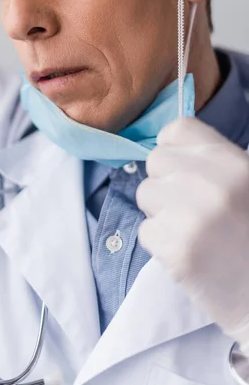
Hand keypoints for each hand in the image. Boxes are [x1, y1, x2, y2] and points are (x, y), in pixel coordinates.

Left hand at [137, 117, 248, 354]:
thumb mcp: (247, 184)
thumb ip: (214, 163)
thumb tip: (168, 148)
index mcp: (234, 162)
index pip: (177, 130)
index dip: (175, 150)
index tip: (183, 169)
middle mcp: (213, 183)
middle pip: (155, 161)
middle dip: (166, 183)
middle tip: (190, 209)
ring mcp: (193, 216)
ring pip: (145, 194)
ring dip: (161, 212)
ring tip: (191, 232)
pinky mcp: (177, 250)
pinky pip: (146, 231)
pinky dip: (161, 244)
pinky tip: (189, 254)